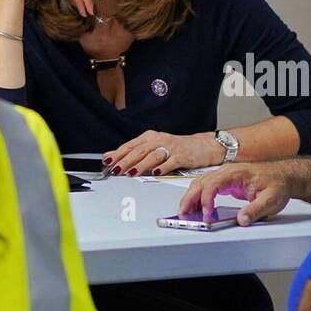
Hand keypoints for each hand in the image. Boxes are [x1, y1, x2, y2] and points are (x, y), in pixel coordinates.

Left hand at [104, 130, 220, 176]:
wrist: (203, 146)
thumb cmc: (176, 148)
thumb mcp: (152, 147)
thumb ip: (132, 152)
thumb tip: (109, 155)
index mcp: (150, 137)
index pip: (130, 146)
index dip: (118, 154)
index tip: (107, 162)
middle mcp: (159, 140)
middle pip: (139, 151)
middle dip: (125, 161)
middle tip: (116, 169)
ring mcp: (171, 148)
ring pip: (153, 156)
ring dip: (141, 165)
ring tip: (131, 173)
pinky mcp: (182, 156)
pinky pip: (171, 162)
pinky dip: (163, 167)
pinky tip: (156, 172)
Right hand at [179, 162, 292, 224]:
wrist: (284, 176)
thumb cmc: (278, 184)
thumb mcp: (272, 199)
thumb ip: (256, 210)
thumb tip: (241, 220)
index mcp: (236, 173)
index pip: (213, 184)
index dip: (206, 199)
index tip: (207, 213)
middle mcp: (226, 172)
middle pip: (200, 183)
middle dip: (189, 199)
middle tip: (183, 214)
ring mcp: (224, 177)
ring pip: (199, 184)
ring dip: (190, 198)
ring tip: (186, 213)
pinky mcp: (224, 183)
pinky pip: (204, 188)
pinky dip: (197, 197)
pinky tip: (195, 208)